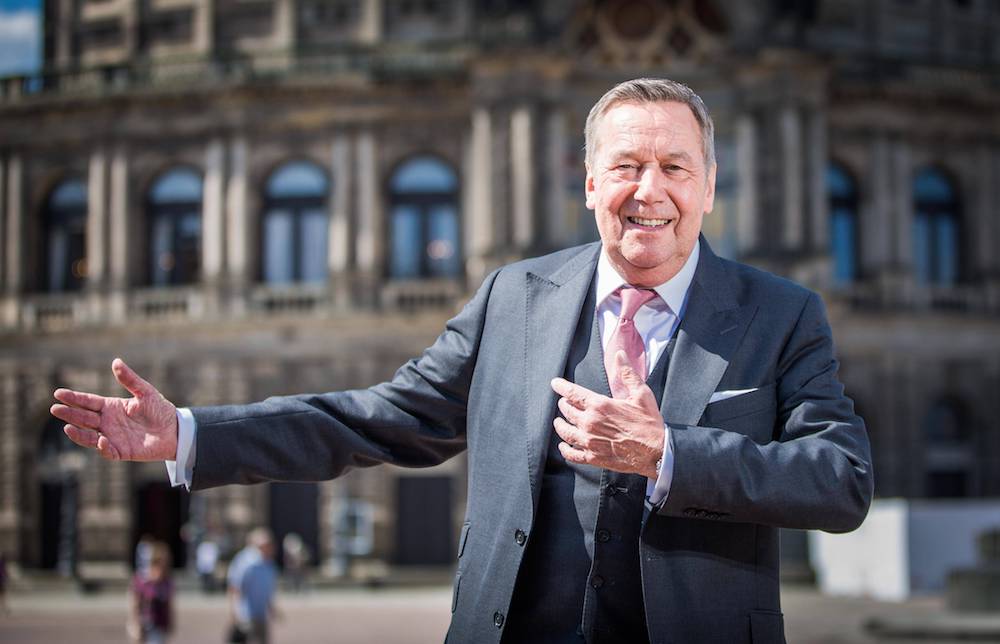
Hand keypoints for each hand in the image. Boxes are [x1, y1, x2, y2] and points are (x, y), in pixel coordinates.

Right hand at [51, 358, 177, 461]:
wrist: (175, 431)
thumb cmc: (160, 410)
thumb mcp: (146, 392)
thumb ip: (130, 379)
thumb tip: (115, 362)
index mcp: (111, 407)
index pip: (88, 402)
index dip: (74, 398)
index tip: (58, 393)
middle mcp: (107, 422)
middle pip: (84, 417)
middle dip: (70, 413)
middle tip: (55, 409)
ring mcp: (112, 437)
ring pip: (89, 436)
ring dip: (78, 433)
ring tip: (67, 427)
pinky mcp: (121, 451)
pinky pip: (107, 451)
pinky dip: (102, 447)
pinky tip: (100, 439)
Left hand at [551, 351, 664, 478]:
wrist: (656, 452)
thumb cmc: (649, 423)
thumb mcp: (641, 394)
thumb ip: (627, 373)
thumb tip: (619, 355)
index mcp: (600, 405)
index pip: (572, 393)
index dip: (561, 386)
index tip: (555, 383)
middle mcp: (590, 423)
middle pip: (567, 410)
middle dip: (564, 404)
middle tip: (564, 402)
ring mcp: (590, 441)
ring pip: (565, 431)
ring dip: (560, 424)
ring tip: (559, 421)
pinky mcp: (593, 458)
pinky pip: (571, 454)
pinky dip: (565, 449)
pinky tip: (564, 445)